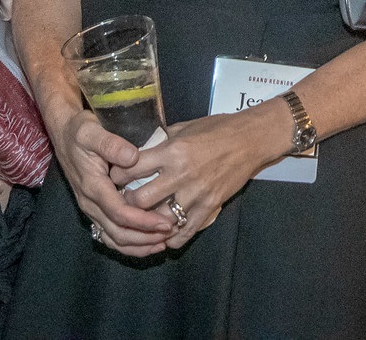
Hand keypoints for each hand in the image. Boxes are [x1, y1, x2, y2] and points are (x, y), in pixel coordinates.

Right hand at [44, 107, 171, 255]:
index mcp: (92, 186)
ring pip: (113, 238)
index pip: (119, 213)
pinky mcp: (94, 208)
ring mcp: (91, 208)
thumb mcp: (92, 131)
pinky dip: (128, 243)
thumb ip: (111, 144)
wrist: (64, 133)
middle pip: (117, 232)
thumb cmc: (80, 130)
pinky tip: (146, 241)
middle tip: (171, 233)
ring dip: (138, 244)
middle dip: (144, 238)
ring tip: (163, 242)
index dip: (143, 222)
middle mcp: (90, 202)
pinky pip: (109, 234)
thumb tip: (132, 157)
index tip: (165, 223)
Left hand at [118, 111, 277, 250]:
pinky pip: (186, 231)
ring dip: (148, 223)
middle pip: (140, 200)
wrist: (251, 139)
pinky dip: (173, 238)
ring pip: (160, 220)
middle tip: (124, 203)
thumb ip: (162, 141)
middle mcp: (180, 174)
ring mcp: (196, 193)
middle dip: (127, 203)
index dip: (117, 176)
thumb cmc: (217, 128)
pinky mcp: (210, 206)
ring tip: (142, 221)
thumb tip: (139, 149)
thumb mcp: (185, 127)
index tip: (114, 179)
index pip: (131, 168)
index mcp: (172, 151)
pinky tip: (165, 236)